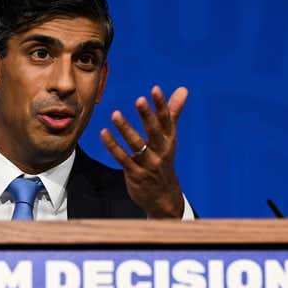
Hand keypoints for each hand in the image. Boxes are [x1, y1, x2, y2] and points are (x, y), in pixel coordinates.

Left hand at [100, 86, 188, 217]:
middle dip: (147, 116)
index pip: (166, 121)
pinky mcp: (135, 174)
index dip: (161, 105)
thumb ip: (172, 113)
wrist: (164, 197)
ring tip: (115, 114)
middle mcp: (161, 151)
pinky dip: (113, 146)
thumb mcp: (170, 138)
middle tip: (140, 100)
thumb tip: (183, 89)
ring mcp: (148, 164)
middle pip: (154, 132)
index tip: (155, 89)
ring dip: (126, 129)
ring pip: (137, 145)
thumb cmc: (164, 161)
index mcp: (169, 140)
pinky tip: (104, 133)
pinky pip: (123, 158)